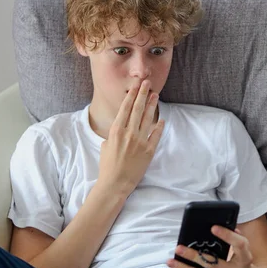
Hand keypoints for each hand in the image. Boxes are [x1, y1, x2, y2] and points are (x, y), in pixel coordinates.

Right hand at [96, 81, 164, 197]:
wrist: (115, 184)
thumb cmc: (107, 167)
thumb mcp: (105, 146)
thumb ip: (112, 135)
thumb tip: (118, 130)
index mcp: (116, 131)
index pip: (125, 108)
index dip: (132, 96)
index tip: (136, 86)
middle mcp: (128, 133)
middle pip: (137, 109)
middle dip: (143, 94)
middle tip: (147, 83)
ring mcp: (140, 141)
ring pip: (147, 119)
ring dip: (152, 105)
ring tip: (156, 95)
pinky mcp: (149, 151)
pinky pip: (156, 135)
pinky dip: (159, 126)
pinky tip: (161, 119)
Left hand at [166, 227, 253, 267]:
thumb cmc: (241, 262)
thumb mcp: (244, 249)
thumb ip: (235, 237)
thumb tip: (220, 225)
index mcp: (245, 258)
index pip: (239, 245)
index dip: (227, 236)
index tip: (213, 228)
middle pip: (213, 263)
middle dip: (193, 255)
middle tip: (178, 248)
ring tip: (171, 261)